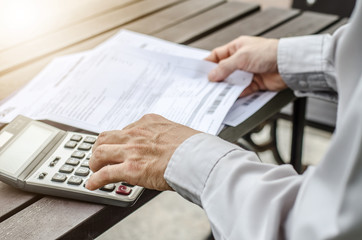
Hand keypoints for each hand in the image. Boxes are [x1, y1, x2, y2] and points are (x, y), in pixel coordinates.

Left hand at [86, 114, 200, 190]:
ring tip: (95, 169)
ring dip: (95, 162)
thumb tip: (168, 147)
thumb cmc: (195, 146)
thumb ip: (166, 136)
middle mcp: (137, 133)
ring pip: (100, 152)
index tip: (119, 146)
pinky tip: (92, 184)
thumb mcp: (178, 132)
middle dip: (101, 147)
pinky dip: (95, 179)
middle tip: (100, 157)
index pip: (126, 129)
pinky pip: (105, 173)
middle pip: (106, 137)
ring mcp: (132, 150)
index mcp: (149, 122)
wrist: (199, 157)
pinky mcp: (131, 168)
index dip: (119, 140)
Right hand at [205, 36, 286, 96]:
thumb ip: (225, 67)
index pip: (218, 55)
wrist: (287, 64)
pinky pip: (243, 90)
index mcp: (237, 48)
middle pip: (224, 70)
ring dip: (225, 87)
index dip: (208, 63)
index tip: (198, 72)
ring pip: (232, 82)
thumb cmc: (267, 53)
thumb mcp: (241, 57)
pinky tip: (229, 98)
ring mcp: (248, 72)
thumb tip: (211, 75)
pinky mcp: (255, 83)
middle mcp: (242, 60)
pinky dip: (237, 94)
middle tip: (205, 86)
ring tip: (214, 94)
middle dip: (215, 78)